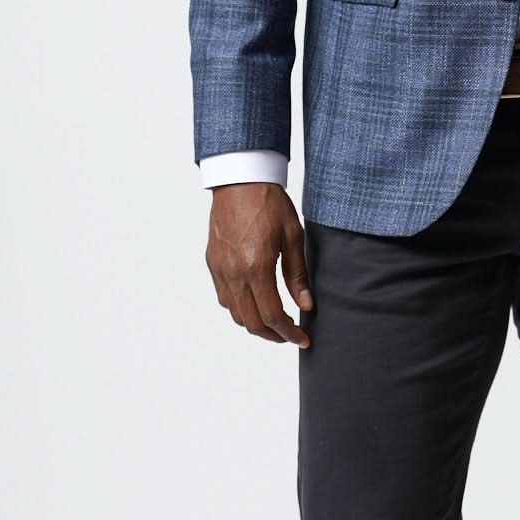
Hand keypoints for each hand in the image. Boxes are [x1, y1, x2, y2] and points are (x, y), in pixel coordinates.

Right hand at [205, 183, 312, 346]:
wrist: (240, 180)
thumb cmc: (269, 203)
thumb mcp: (293, 237)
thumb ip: (298, 275)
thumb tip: (306, 306)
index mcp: (256, 266)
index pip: (272, 316)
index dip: (289, 333)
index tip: (303, 339)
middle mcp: (234, 273)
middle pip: (251, 322)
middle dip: (273, 335)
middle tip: (291, 335)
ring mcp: (220, 269)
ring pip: (235, 314)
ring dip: (255, 324)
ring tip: (276, 321)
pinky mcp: (213, 263)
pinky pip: (224, 297)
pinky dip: (240, 308)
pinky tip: (255, 301)